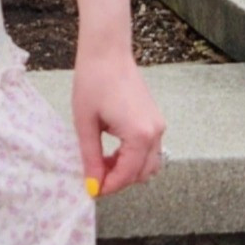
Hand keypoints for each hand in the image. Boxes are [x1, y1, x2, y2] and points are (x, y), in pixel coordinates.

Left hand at [75, 51, 164, 199]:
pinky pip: (149, 150)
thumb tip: (93, 185)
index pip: (127, 175)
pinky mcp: (155, 120)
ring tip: (102, 163)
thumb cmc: (93, 83)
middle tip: (94, 176)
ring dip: (128, 170)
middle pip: (142, 174)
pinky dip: (133, 158)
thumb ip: (91, 158)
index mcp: (139, 135)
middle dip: (119, 181)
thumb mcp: (86, 124)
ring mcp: (159, 126)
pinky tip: (112, 152)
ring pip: (149, 164)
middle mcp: (155, 133)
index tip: (91, 191)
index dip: (108, 187)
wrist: (107, 53)